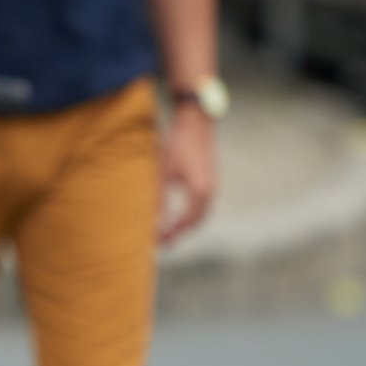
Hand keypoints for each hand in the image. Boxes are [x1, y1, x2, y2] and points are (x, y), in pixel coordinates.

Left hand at [160, 103, 218, 244]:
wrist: (196, 122)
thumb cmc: (178, 144)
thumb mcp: (163, 172)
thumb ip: (159, 197)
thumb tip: (153, 221)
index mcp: (200, 191)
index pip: (186, 222)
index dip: (171, 234)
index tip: (156, 242)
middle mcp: (210, 191)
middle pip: (196, 222)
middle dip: (179, 233)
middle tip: (162, 243)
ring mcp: (212, 185)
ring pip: (200, 214)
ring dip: (186, 225)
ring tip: (168, 233)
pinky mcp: (210, 179)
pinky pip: (202, 204)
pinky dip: (190, 214)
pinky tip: (177, 216)